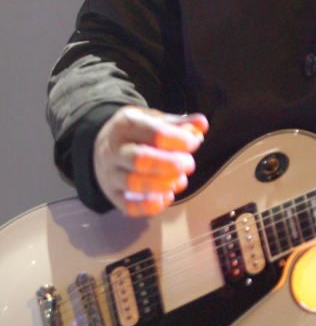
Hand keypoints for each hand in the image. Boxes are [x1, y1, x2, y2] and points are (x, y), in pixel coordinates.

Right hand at [93, 107, 207, 216]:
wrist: (105, 145)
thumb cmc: (135, 133)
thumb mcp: (154, 119)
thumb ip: (179, 123)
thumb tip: (201, 124)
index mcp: (126, 124)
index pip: (154, 133)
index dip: (179, 140)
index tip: (194, 143)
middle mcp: (113, 149)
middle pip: (140, 159)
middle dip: (171, 164)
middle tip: (189, 164)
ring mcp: (110, 173)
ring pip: (133, 183)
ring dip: (162, 184)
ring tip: (180, 181)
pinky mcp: (112, 194)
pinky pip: (128, 205)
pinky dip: (149, 206)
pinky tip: (166, 198)